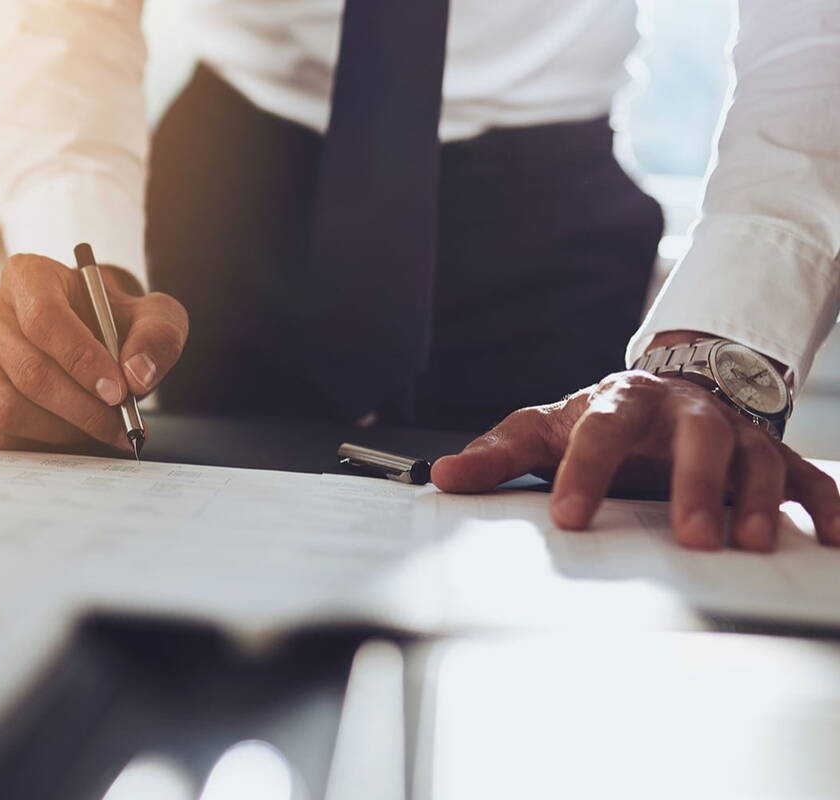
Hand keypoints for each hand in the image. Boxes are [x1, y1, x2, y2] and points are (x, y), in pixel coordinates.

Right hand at [0, 253, 187, 451]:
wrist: (88, 340)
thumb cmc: (114, 325)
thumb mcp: (153, 316)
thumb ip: (157, 336)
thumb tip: (137, 375)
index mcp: (27, 276)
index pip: (44, 319)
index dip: (82, 360)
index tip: (118, 392)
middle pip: (28, 372)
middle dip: (82, 409)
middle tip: (120, 425)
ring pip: (5, 409)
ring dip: (59, 432)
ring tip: (95, 430)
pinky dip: (26, 447)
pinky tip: (60, 439)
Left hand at [431, 371, 839, 551]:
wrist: (671, 385)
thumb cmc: (602, 419)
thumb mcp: (545, 428)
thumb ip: (498, 455)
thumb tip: (440, 477)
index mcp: (621, 404)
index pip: (599, 432)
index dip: (584, 472)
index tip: (570, 518)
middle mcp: (683, 413)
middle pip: (695, 438)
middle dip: (692, 485)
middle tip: (690, 537)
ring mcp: (733, 432)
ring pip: (754, 457)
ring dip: (755, 499)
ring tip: (748, 543)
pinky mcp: (771, 455)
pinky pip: (807, 477)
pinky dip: (824, 504)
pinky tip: (829, 538)